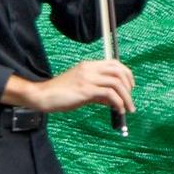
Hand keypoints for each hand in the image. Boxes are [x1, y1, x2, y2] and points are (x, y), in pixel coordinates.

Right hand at [19, 58, 134, 116]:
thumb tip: (113, 100)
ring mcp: (87, 78)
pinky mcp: (85, 90)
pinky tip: (118, 110)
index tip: (130, 87)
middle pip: (119, 71)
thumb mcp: (81, 90)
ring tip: (128, 109)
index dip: (127, 74)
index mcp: (89, 66)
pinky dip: (118, 102)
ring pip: (116, 83)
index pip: (114, 63)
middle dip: (129, 85)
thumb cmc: (60, 94)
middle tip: (130, 100)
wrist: (43, 96)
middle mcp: (90, 69)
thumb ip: (98, 93)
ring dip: (126, 97)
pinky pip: (109, 93)